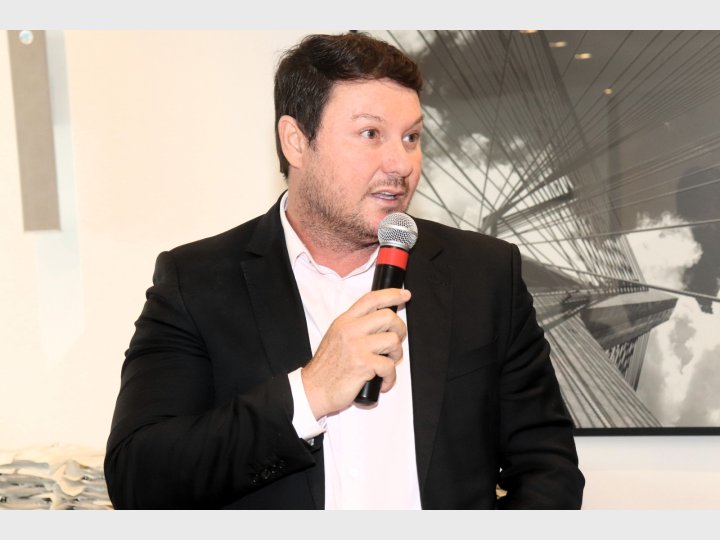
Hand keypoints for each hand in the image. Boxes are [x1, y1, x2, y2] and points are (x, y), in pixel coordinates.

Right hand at [301, 288, 410, 417]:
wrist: (314, 389)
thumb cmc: (326, 367)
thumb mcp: (336, 337)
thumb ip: (355, 326)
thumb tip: (381, 322)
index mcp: (345, 321)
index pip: (371, 299)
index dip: (392, 294)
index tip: (404, 295)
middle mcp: (351, 330)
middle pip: (388, 317)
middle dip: (399, 330)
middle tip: (394, 342)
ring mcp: (357, 346)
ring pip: (393, 341)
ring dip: (396, 355)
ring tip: (386, 364)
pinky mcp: (364, 365)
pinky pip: (390, 366)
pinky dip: (390, 378)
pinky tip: (382, 381)